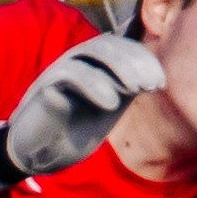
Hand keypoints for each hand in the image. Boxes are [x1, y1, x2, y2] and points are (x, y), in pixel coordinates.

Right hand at [4, 35, 165, 175]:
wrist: (36, 153)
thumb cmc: (73, 131)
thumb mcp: (108, 107)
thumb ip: (126, 89)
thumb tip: (155, 78)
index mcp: (95, 65)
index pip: (122, 47)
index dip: (144, 59)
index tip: (160, 83)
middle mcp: (78, 62)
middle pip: (109, 44)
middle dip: (135, 61)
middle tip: (151, 85)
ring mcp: (60, 71)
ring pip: (91, 52)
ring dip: (119, 67)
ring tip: (136, 89)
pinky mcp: (46, 87)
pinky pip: (70, 75)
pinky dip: (94, 85)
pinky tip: (111, 104)